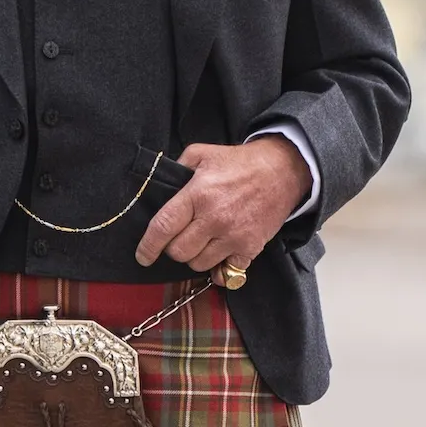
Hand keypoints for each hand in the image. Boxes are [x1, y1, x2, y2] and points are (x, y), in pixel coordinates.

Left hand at [134, 136, 311, 274]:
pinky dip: (219, 269)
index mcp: (198, 194)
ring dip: (195, 257)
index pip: (164, 227)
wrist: (282, 170)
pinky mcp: (250, 247)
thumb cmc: (240, 162)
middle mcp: (214, 218)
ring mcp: (233, 235)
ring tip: (202, 241)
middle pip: (179, 251)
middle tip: (180, 237)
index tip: (142, 256)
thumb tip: (159, 185)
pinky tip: (218, 256)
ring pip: (199, 264)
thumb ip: (177, 167)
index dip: (148, 246)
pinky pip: (226, 272)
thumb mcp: (203, 153)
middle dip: (174, 248)